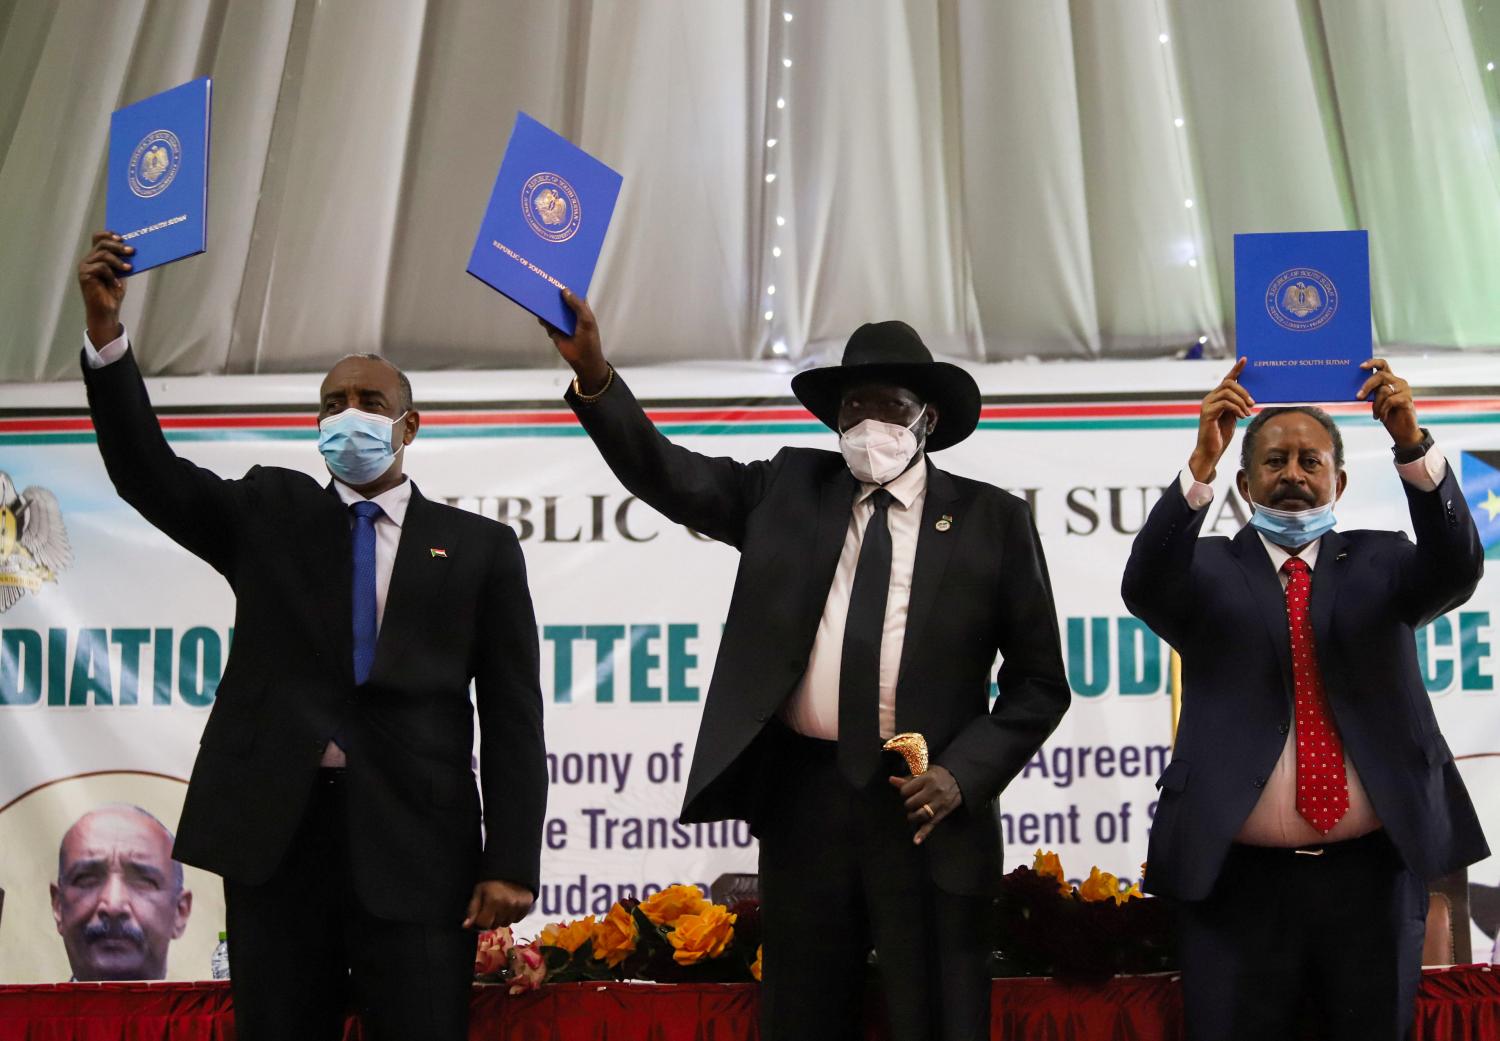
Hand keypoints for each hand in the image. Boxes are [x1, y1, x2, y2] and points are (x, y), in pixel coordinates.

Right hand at [78, 231, 132, 346]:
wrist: (107, 310)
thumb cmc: (113, 292)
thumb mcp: (121, 273)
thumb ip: (122, 260)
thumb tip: (133, 249)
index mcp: (96, 256)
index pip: (99, 237)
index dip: (109, 234)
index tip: (123, 238)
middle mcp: (89, 259)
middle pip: (102, 243)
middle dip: (118, 246)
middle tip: (132, 251)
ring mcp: (85, 266)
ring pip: (103, 254)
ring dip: (118, 261)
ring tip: (128, 268)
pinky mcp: (84, 275)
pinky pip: (101, 268)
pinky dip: (112, 275)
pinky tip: (118, 285)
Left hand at [463, 880, 533, 929]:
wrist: (512, 866)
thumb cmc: (492, 878)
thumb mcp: (479, 890)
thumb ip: (473, 909)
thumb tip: (466, 925)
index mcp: (494, 900)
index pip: (483, 924)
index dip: (480, 920)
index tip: (480, 914)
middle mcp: (507, 904)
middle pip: (495, 925)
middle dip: (490, 919)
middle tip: (490, 908)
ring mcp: (518, 905)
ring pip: (506, 924)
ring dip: (501, 918)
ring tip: (500, 905)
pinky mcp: (527, 905)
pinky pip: (517, 920)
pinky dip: (512, 916)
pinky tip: (509, 906)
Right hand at [539, 289, 609, 393]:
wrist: (583, 359)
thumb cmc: (588, 338)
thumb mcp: (586, 319)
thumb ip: (576, 305)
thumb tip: (564, 290)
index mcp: (581, 308)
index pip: (574, 293)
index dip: (568, 284)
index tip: (559, 274)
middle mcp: (570, 313)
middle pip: (560, 299)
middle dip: (553, 292)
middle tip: (544, 279)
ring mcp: (561, 321)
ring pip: (551, 309)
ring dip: (546, 303)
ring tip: (537, 291)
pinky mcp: (553, 330)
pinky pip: (545, 321)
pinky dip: (541, 316)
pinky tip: (536, 309)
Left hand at [889, 765, 962, 844]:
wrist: (959, 780)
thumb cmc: (938, 775)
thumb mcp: (924, 771)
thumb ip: (908, 778)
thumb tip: (891, 780)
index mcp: (927, 779)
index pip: (906, 790)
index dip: (903, 792)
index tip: (907, 791)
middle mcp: (934, 791)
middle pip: (911, 803)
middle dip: (908, 804)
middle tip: (911, 801)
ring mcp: (939, 804)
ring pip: (920, 815)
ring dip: (912, 817)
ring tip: (912, 814)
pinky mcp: (943, 813)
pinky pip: (931, 825)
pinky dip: (923, 834)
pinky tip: (916, 841)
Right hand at [1188, 357, 1254, 482]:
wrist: (1211, 451)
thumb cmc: (1221, 435)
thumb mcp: (1233, 417)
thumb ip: (1237, 405)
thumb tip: (1249, 397)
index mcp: (1216, 398)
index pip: (1227, 379)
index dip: (1236, 369)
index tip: (1245, 359)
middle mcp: (1210, 398)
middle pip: (1228, 383)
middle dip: (1243, 391)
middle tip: (1252, 403)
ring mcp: (1207, 405)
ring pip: (1227, 392)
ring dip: (1242, 401)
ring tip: (1247, 412)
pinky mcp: (1207, 413)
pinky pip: (1225, 403)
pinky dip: (1237, 408)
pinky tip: (1241, 416)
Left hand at [1357, 358, 1420, 448]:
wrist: (1402, 431)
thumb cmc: (1387, 415)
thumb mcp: (1376, 402)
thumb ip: (1371, 392)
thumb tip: (1355, 389)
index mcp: (1390, 380)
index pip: (1382, 365)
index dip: (1372, 362)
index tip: (1361, 366)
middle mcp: (1398, 382)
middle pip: (1380, 376)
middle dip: (1367, 386)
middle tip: (1358, 397)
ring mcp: (1404, 390)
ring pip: (1383, 390)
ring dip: (1376, 405)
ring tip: (1377, 415)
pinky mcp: (1407, 399)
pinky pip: (1389, 401)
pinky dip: (1382, 410)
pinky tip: (1382, 418)